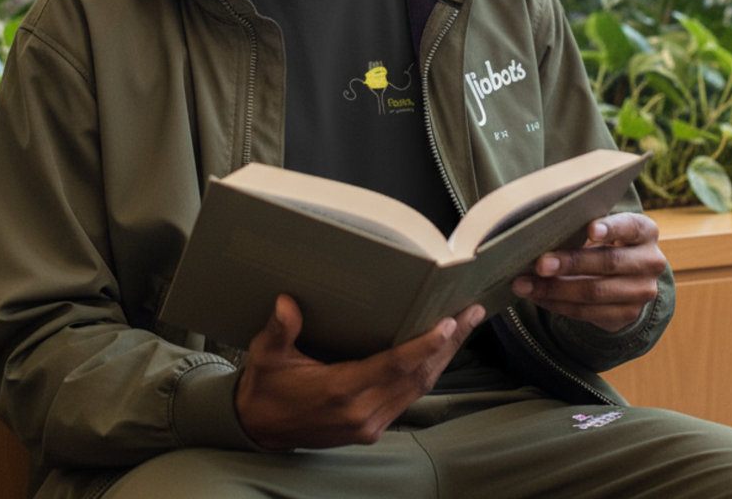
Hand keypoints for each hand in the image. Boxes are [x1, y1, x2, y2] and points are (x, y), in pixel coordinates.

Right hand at [234, 293, 484, 449]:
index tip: (448, 324)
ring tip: (465, 328)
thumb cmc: (266, 387)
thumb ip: (279, 331)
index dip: (424, 345)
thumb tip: (286, 304)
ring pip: (418, 388)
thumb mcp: (266, 356)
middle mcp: (362, 412)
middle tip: (471, 313)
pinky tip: (438, 354)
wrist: (259, 428)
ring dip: (444, 358)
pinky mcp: (372, 428)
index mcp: (340, 391)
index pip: (393, 366)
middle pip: (417, 376)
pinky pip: (408, 397)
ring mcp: (370, 424)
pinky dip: (427, 373)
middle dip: (448, 345)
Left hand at [511, 212, 665, 331]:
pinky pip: (587, 312)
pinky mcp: (627, 315)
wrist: (624, 275)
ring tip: (524, 285)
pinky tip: (535, 296)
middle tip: (539, 263)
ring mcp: (642, 291)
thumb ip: (581, 225)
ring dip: (554, 290)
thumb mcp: (600, 226)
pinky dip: (556, 304)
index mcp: (645, 231)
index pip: (630, 226)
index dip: (610, 228)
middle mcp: (650, 261)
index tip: (590, 229)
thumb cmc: (602, 240)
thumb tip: (539, 230)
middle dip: (570, 263)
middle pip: (608, 262)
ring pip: (595, 292)